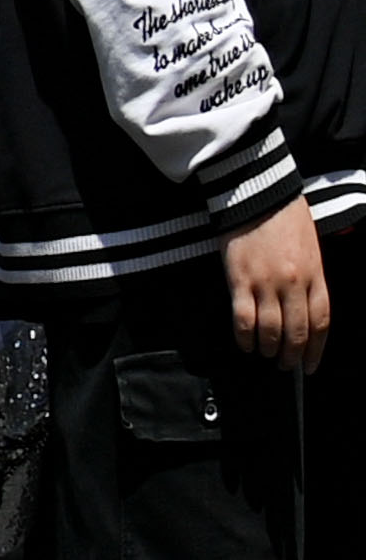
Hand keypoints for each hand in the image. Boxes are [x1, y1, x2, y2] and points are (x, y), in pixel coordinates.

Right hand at [231, 199, 329, 369]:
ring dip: (268, 349)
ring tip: (265, 355)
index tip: (311, 364)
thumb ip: (311, 278)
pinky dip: (244, 336)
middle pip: (296, 331)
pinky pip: (243, 317)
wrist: (258, 194)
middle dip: (292, 354)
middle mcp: (293, 283)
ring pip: (270, 329)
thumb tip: (304, 310)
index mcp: (315, 275)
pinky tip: (245, 344)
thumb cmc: (285, 219)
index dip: (316, 348)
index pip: (320, 322)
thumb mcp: (311, 249)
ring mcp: (266, 282)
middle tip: (286, 366)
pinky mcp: (239, 279)